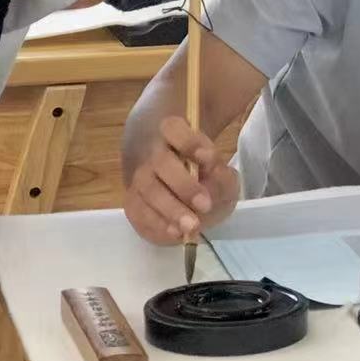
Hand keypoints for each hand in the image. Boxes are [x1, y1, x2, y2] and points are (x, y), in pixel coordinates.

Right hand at [124, 116, 240, 244]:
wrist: (191, 204)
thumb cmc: (210, 184)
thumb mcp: (225, 178)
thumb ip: (222, 175)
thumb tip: (212, 172)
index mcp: (176, 137)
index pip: (173, 127)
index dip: (188, 140)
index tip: (209, 158)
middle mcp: (155, 155)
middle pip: (161, 162)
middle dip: (184, 185)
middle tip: (205, 205)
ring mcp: (141, 179)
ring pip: (148, 189)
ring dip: (170, 209)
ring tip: (192, 226)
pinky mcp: (134, 203)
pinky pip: (139, 212)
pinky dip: (157, 224)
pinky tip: (175, 233)